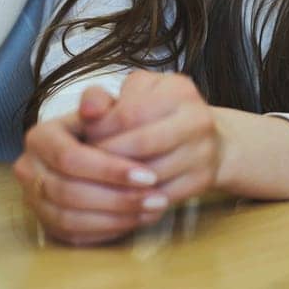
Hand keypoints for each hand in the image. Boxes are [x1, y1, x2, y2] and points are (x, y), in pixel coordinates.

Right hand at [13, 87, 162, 245]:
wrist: (90, 146)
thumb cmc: (101, 127)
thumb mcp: (102, 107)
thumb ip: (99, 102)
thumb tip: (93, 108)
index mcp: (39, 137)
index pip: (70, 158)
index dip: (110, 169)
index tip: (149, 175)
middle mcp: (28, 169)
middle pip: (69, 192)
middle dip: (117, 197)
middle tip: (156, 198)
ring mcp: (33, 199)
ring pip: (70, 218)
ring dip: (115, 217)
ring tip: (152, 210)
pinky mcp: (46, 223)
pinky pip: (74, 234)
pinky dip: (107, 230)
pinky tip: (137, 220)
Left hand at [83, 72, 221, 215]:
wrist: (203, 138)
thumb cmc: (157, 112)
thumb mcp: (133, 94)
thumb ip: (103, 98)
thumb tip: (87, 111)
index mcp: (179, 90)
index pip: (130, 113)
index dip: (101, 129)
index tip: (85, 138)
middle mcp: (198, 119)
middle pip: (143, 143)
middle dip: (108, 156)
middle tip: (86, 163)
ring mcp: (204, 151)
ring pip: (152, 173)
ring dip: (119, 180)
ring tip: (100, 178)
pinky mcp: (203, 180)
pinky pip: (162, 195)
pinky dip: (136, 198)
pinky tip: (119, 194)